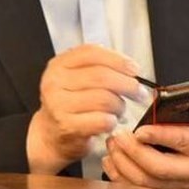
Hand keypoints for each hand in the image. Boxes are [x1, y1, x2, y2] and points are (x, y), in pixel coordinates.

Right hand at [27, 44, 148, 173]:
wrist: (49, 135)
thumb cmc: (70, 104)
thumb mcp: (77, 79)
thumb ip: (99, 68)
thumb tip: (132, 69)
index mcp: (59, 65)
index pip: (92, 53)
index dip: (118, 60)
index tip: (134, 69)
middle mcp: (55, 82)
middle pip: (102, 77)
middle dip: (128, 84)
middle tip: (139, 93)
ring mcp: (59, 105)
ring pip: (105, 99)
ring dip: (120, 106)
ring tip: (119, 110)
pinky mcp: (68, 126)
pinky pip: (102, 120)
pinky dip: (112, 121)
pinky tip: (109, 121)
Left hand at [102, 93, 188, 188]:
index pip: (181, 141)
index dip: (159, 136)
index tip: (140, 129)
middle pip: (158, 167)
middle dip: (134, 152)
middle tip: (118, 136)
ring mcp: (178, 185)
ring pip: (145, 181)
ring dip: (123, 164)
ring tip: (112, 144)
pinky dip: (121, 176)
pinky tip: (111, 161)